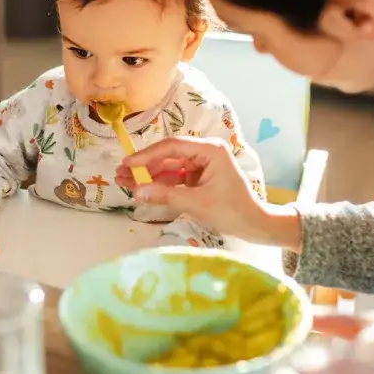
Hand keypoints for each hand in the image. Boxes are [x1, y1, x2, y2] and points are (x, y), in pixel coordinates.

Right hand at [114, 137, 299, 247]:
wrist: (254, 225)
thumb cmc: (231, 211)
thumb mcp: (197, 203)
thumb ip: (166, 196)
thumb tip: (137, 192)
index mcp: (210, 149)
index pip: (172, 147)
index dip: (147, 155)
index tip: (127, 164)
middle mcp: (205, 152)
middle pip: (167, 156)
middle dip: (144, 166)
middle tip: (119, 173)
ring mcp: (201, 165)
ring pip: (168, 168)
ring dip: (148, 176)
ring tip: (123, 182)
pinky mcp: (198, 178)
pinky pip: (174, 178)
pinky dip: (158, 184)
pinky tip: (140, 189)